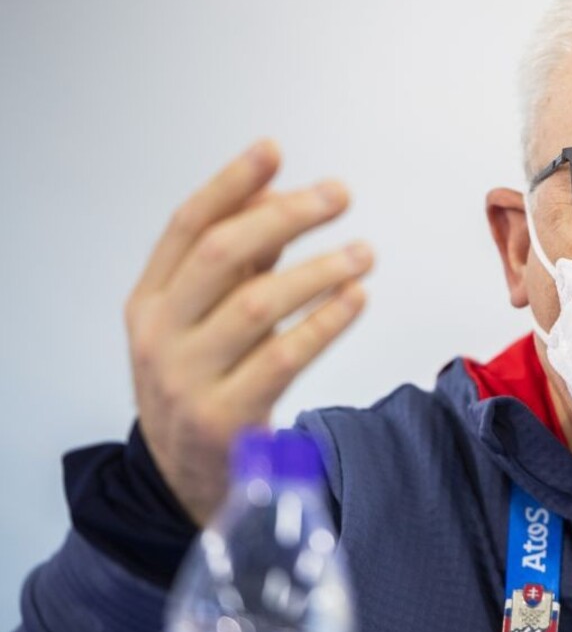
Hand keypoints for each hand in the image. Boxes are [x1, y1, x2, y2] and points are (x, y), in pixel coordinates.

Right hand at [125, 139, 373, 524]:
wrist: (186, 481)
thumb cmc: (205, 385)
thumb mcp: (203, 323)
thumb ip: (236, 266)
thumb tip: (277, 199)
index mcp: (149, 302)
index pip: (186, 227)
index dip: (232, 184)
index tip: (274, 150)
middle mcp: (159, 336)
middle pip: (220, 256)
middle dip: (285, 217)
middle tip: (338, 195)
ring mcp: (187, 379)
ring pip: (257, 305)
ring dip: (318, 270)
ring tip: (363, 252)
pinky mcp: (225, 418)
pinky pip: (284, 358)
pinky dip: (326, 323)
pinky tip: (357, 300)